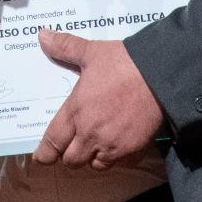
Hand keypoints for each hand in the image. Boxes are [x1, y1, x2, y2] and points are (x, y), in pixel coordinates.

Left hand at [31, 30, 162, 170]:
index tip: (41, 157)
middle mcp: (91, 133)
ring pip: (95, 165)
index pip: (53, 142)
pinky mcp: (133, 150)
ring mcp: (113, 145)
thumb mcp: (91, 52)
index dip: (44, 154)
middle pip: (71, 160)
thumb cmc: (124, 64)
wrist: (160, 77)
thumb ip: (65, 47)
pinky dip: (116, 158)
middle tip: (70, 146)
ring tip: (93, 145)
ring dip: (91, 158)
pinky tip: (117, 145)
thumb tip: (42, 35)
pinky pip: (119, 164)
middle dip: (68, 155)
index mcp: (76, 111)